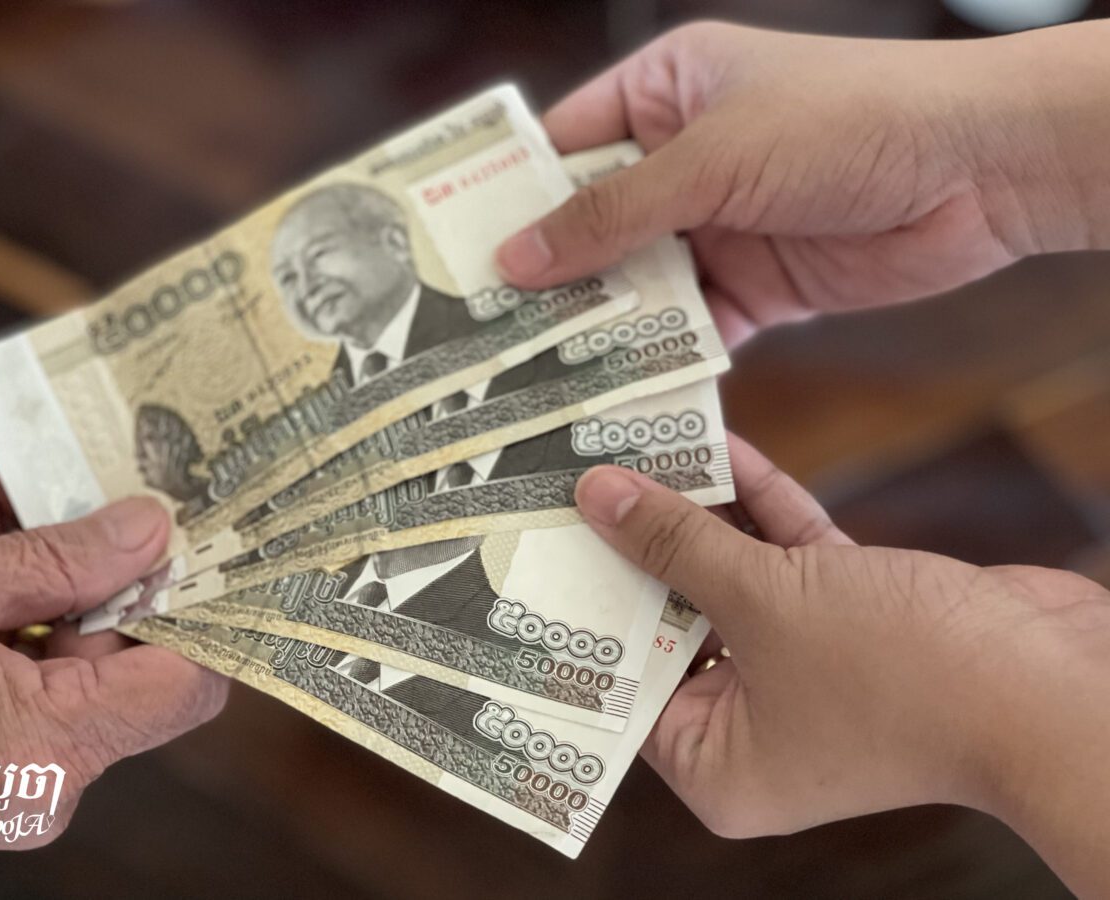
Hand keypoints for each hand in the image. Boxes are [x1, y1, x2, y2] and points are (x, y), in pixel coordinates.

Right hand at [0, 458, 226, 850]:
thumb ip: (55, 560)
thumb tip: (151, 531)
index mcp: (53, 750)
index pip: (187, 682)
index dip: (197, 604)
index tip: (188, 534)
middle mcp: (51, 778)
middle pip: (124, 655)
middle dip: (96, 562)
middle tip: (74, 480)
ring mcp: (19, 778)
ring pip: (69, 653)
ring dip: (40, 569)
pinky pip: (26, 674)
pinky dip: (6, 610)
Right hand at [498, 21, 1109, 346]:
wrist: (977, 170)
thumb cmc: (845, 121)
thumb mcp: (711, 159)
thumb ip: (610, 216)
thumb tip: (515, 259)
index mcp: (664, 92)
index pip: (563, 146)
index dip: (509, 198)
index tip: (450, 256)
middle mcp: (683, 158)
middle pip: (592, 226)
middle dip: (548, 279)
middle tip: (480, 336)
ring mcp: (719, 225)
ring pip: (637, 284)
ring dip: (600, 327)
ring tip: (534, 377)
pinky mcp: (757, 284)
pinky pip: (692, 326)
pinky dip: (664, 357)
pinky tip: (621, 394)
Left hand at [573, 439, 1109, 895]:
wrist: (1058, 687)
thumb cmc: (903, 676)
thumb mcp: (766, 602)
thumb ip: (679, 545)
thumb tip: (596, 498)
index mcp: (716, 761)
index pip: (620, 682)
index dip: (582, 611)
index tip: (539, 547)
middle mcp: (754, 725)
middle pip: (670, 621)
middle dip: (637, 548)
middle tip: (577, 483)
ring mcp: (806, 672)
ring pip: (730, 581)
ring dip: (698, 514)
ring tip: (637, 448)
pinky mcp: (853, 620)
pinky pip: (788, 560)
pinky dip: (760, 508)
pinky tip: (718, 446)